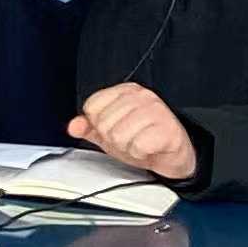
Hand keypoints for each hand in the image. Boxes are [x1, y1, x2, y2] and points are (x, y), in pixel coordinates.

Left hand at [69, 81, 197, 182]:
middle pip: (104, 123)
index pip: (92, 106)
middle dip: (113, 139)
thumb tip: (74, 126)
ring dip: (127, 148)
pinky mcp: (168, 128)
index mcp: (126, 91)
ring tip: (139, 144)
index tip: (115, 129)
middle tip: (130, 139)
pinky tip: (149, 149)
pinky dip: (141, 154)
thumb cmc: (144, 139)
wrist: (173, 155)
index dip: (98, 125)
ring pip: (119, 135)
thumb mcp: (110, 133)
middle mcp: (142, 96)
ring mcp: (157, 110)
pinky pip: (138, 146)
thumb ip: (89, 128)